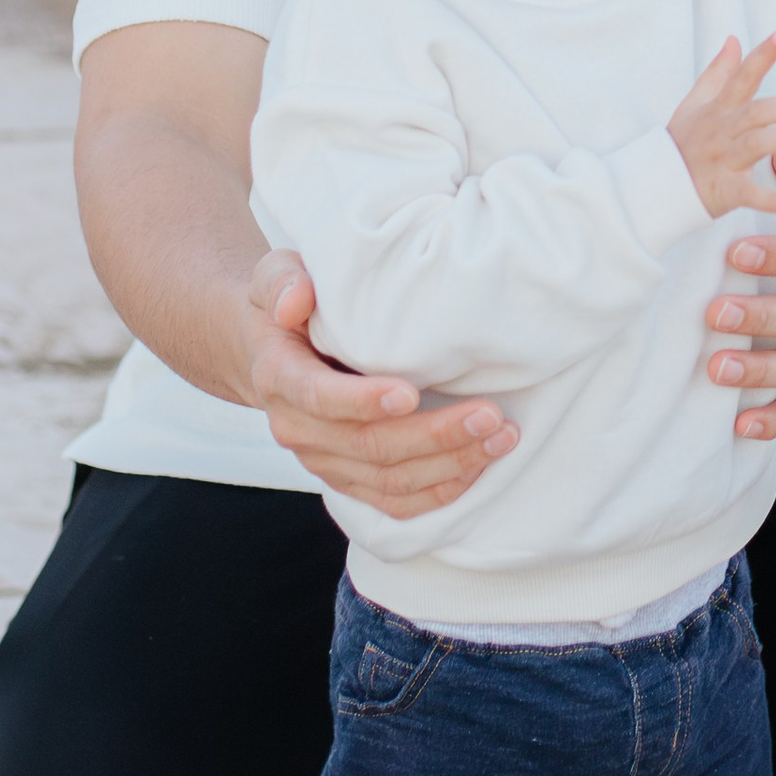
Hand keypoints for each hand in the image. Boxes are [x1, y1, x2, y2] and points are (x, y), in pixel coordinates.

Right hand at [245, 251, 518, 517]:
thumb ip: (282, 281)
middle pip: (369, 446)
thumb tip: (295, 301)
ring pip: (389, 480)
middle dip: (434, 435)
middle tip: (488, 415)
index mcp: (279, 377)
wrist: (277, 348)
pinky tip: (478, 468)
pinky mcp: (349, 478)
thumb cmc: (292, 303)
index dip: (363, 401)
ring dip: (449, 465)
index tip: (411, 393)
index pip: (319, 398)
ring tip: (500, 438)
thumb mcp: (275, 274)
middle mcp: (299, 429)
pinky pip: (394, 502)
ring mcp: (325, 461)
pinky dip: (438, 493)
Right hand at [669, 30, 775, 221]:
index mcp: (718, 109)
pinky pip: (749, 194)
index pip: (742, 77)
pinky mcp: (722, 191)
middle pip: (758, 113)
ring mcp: (721, 160)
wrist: (652, 187)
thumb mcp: (694, 104)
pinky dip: (772, 200)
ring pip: (757, 146)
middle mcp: (722, 131)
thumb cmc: (681, 143)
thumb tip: (734, 39)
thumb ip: (718, 73)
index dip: (762, 55)